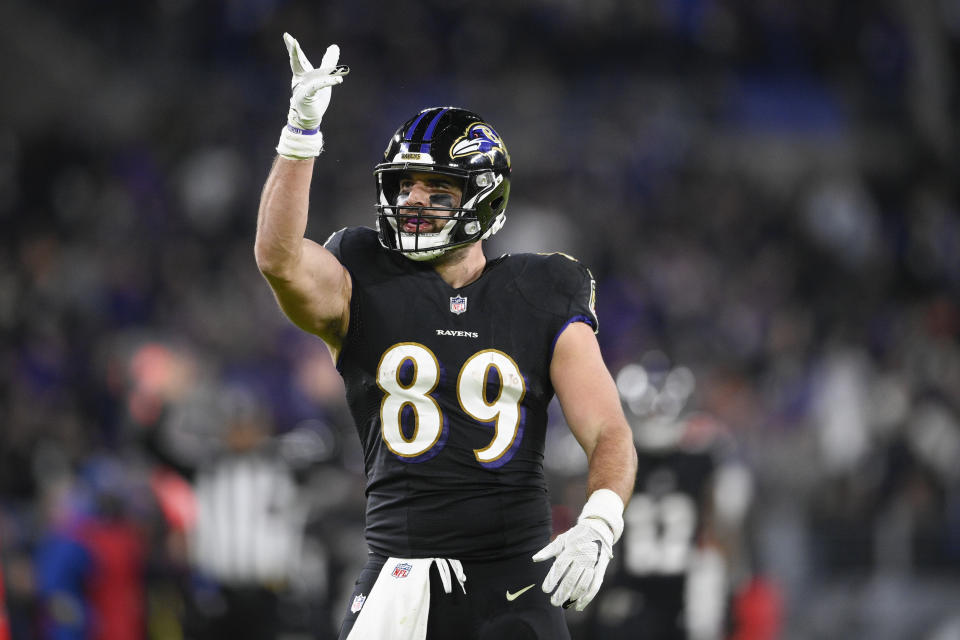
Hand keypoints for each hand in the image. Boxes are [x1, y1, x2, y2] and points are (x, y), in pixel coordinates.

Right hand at [276, 33, 348, 157]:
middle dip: (294, 52)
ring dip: (321, 70)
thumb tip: (335, 46)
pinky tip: (338, 79)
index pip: (298, 58)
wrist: (310, 117)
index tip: (287, 36)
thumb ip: (329, 62)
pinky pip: (318, 87)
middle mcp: (300, 79)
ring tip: (327, 63)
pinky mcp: (307, 97)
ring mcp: (302, 88)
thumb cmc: (315, 96)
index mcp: (302, 73)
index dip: (293, 48)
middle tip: (291, 40)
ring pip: (312, 76)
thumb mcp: (323, 76)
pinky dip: (327, 82)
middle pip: (296, 63)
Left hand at [532, 517, 613, 610]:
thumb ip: (548, 550)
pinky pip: (594, 586)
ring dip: (573, 596)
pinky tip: (578, 606)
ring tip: (564, 604)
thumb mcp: (561, 540)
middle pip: (570, 578)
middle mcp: (582, 557)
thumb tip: (535, 559)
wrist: (598, 530)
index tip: (545, 590)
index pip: (560, 567)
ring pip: (582, 584)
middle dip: (561, 592)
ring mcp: (593, 564)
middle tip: (553, 602)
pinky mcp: (600, 570)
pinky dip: (587, 598)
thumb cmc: (576, 536)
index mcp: (571, 550)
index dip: (552, 579)